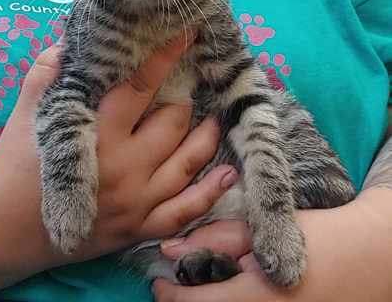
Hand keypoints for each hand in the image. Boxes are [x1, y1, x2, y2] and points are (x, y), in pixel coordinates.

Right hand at [0, 39, 237, 295]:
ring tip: (215, 118)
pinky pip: (184, 210)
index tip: (186, 35)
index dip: (165, 58)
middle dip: (184, 97)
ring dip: (206, 136)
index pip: (141, 87)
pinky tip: (227, 174)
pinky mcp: (139, 228)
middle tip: (189, 85)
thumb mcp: (26, 113)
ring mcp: (137, 201)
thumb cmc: (16, 168)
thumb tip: (70, 41)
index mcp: (99, 134)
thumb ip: (47, 73)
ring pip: (187, 161)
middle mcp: (125, 167)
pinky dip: (209, 192)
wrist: (6, 229)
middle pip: (173, 122)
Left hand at [153, 189, 391, 301]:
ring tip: (202, 285)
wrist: (366, 257)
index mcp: (258, 298)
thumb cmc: (315, 236)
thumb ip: (216, 238)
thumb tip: (170, 249)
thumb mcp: (264, 228)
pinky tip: (230, 291)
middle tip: (176, 285)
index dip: (170, 296)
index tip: (157, 283)